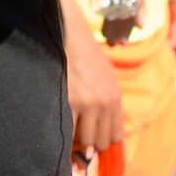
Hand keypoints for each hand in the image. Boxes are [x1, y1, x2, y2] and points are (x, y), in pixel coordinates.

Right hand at [61, 0, 123, 153]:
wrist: (70, 33)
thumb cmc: (87, 53)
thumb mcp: (107, 76)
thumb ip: (109, 101)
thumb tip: (104, 127)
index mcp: (115, 99)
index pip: (115, 137)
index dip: (102, 139)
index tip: (91, 136)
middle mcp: (104, 104)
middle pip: (99, 142)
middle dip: (88, 141)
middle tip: (77, 133)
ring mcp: (87, 103)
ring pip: (85, 140)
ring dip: (76, 137)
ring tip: (68, 127)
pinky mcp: (69, 100)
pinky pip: (69, 129)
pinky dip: (64, 132)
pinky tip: (60, 124)